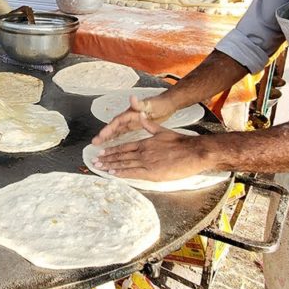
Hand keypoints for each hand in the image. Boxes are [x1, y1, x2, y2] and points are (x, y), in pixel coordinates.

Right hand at [92, 93, 174, 144]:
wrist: (167, 105)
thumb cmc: (158, 104)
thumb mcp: (149, 104)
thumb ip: (139, 103)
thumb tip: (132, 98)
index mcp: (130, 113)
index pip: (117, 122)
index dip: (108, 129)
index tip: (102, 135)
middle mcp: (128, 117)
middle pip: (113, 127)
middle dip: (104, 135)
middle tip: (95, 142)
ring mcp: (130, 122)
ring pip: (116, 131)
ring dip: (108, 137)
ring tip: (98, 144)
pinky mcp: (134, 125)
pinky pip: (122, 133)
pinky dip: (116, 138)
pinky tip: (112, 144)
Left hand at [93, 114, 209, 180]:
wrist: (193, 151)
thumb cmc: (181, 142)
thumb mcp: (163, 131)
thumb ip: (149, 125)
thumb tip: (140, 115)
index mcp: (145, 142)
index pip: (124, 147)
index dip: (112, 150)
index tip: (102, 151)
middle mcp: (143, 151)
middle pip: (121, 155)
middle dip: (107, 158)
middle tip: (95, 161)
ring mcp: (146, 162)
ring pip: (124, 164)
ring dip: (110, 165)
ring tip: (99, 167)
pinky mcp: (152, 173)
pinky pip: (133, 173)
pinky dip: (121, 173)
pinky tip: (113, 173)